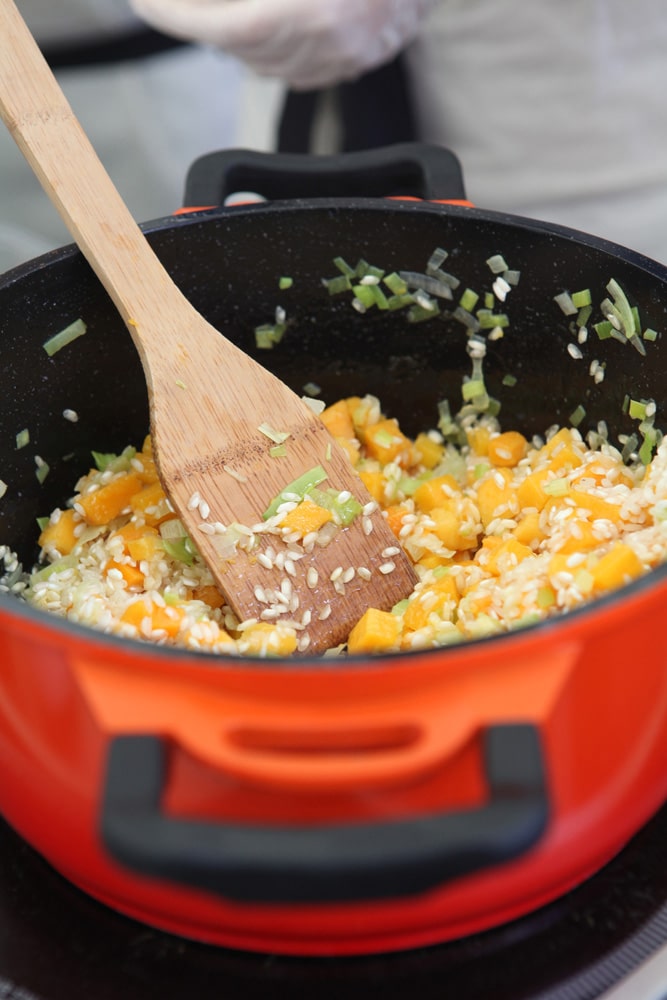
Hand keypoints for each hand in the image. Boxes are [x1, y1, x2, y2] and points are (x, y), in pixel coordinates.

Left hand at [129, 0, 435, 89]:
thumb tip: (208, 4)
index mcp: (308, 8)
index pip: (220, 26)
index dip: (176, 16)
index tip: (146, 4)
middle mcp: (325, 41)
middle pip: (239, 47)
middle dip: (202, 22)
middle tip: (177, 1)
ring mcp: (343, 57)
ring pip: (265, 64)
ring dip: (235, 38)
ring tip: (220, 10)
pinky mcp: (356, 62)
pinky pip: (297, 70)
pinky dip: (272, 53)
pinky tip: (268, 27)